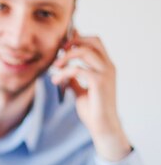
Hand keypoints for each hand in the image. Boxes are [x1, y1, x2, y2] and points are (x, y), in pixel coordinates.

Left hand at [50, 30, 130, 160]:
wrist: (102, 126)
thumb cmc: (94, 110)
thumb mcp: (81, 91)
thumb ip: (75, 80)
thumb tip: (65, 71)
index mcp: (106, 67)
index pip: (95, 42)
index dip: (79, 38)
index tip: (63, 43)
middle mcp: (108, 67)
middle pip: (93, 40)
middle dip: (74, 41)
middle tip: (60, 50)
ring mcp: (106, 73)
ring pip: (85, 51)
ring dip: (66, 56)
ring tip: (55, 66)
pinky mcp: (99, 82)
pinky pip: (78, 69)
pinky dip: (64, 72)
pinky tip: (56, 80)